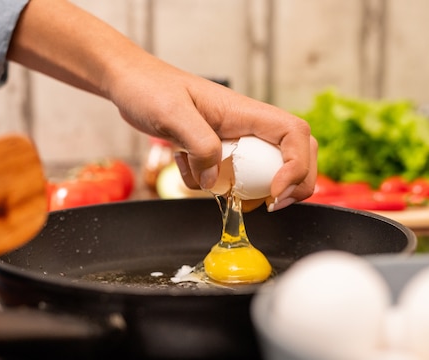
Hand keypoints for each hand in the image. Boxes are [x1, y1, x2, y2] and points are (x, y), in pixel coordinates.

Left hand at [8, 0, 315, 211]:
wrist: (131, 86)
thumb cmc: (151, 89)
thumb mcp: (173, 115)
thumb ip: (200, 146)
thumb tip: (215, 182)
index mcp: (246, 112)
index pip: (294, 136)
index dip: (297, 166)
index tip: (276, 192)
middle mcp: (247, 127)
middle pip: (294, 154)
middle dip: (293, 183)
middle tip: (273, 205)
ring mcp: (233, 140)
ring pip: (263, 171)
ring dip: (246, 189)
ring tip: (217, 188)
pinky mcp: (216, 152)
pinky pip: (226, 177)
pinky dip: (209, 184)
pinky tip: (184, 166)